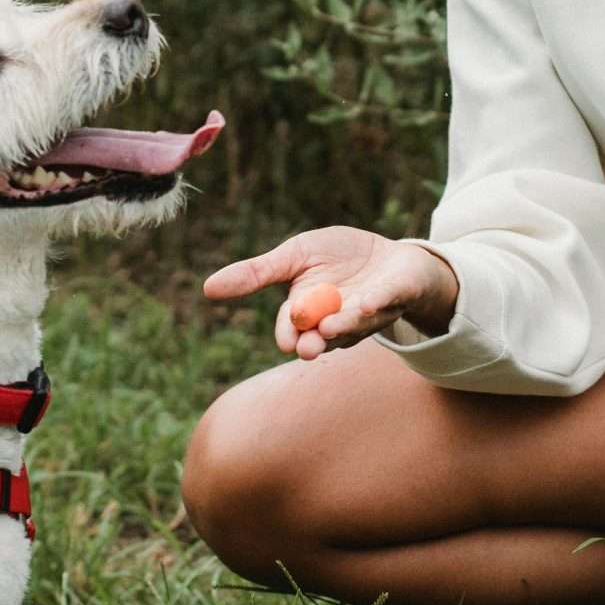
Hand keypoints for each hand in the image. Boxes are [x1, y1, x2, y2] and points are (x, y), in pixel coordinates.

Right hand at [203, 226, 460, 359]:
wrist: (392, 255)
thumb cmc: (338, 258)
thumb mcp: (294, 256)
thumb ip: (257, 273)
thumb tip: (207, 288)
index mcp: (310, 312)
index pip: (294, 329)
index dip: (289, 334)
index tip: (286, 340)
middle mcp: (338, 321)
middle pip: (323, 338)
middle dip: (315, 343)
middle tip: (307, 349)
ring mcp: (369, 313)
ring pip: (354, 325)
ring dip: (343, 326)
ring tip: (331, 327)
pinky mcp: (397, 296)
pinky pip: (387, 301)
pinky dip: (377, 303)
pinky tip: (367, 304)